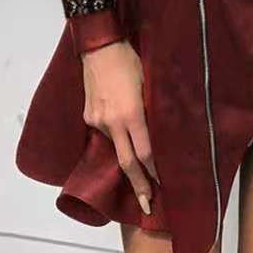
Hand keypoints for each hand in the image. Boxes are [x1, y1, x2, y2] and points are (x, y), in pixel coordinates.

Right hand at [80, 39, 158, 214]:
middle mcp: (113, 122)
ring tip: (137, 159)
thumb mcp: (148, 83)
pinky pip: (104, 131)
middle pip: (127, 162)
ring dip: (126, 153)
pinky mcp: (88, 116)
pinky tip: (120, 127)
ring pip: (115, 145)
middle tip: (148, 205)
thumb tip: (159, 130)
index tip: (163, 185)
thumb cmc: (130, 60)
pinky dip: (115, 134)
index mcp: (132, 114)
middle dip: (139, 185)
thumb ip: (151, 109)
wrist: (99, 47)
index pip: (145, 152)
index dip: (155, 171)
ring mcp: (98, 121)